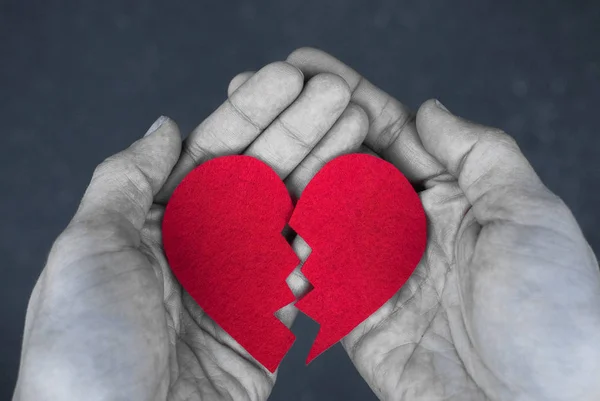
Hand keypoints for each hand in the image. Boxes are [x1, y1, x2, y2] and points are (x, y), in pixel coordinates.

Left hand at [13, 62, 368, 400]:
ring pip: (290, 216)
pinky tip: (358, 197)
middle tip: (343, 95)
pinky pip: (306, 273)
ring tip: (361, 131)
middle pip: (261, 177)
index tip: (291, 78)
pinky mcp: (267, 326)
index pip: (212, 153)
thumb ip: (125, 181)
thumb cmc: (87, 349)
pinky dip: (332, 236)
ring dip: (325, 172)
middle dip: (302, 131)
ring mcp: (238, 285)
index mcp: (156, 223)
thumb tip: (164, 127)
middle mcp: (200, 248)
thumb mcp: (90, 249)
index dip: (252, 112)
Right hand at [276, 48, 598, 400]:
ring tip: (243, 154)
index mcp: (453, 200)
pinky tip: (255, 224)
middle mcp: (411, 232)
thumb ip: (478, 155)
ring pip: (321, 221)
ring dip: (286, 188)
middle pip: (346, 172)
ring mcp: (382, 275)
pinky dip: (286, 254)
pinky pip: (315, 279)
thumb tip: (428, 108)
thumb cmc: (554, 314)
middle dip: (302, 134)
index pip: (390, 136)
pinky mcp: (361, 320)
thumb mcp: (528, 214)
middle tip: (255, 98)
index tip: (303, 67)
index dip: (347, 98)